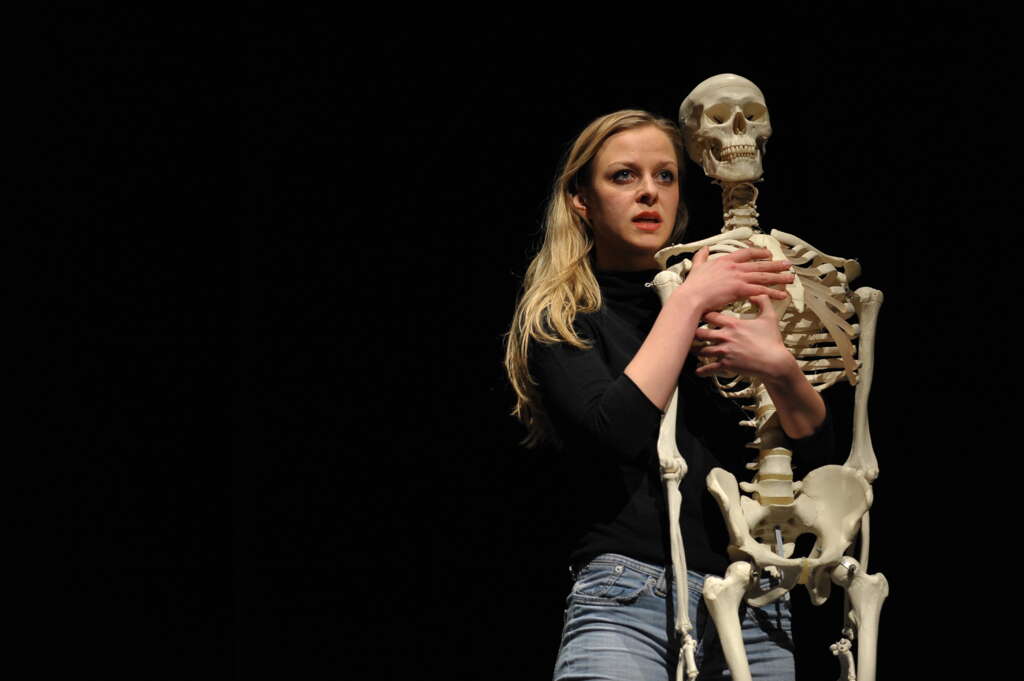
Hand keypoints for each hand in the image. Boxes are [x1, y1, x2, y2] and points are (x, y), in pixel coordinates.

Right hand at [678, 246, 792, 314]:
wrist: (691, 297)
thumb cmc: (693, 285)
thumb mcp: (697, 266)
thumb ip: (701, 257)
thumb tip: (704, 249)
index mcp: (725, 260)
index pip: (746, 253)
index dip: (759, 253)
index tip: (768, 254)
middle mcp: (735, 267)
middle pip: (760, 264)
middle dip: (775, 265)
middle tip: (787, 265)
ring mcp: (739, 277)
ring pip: (764, 276)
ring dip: (779, 277)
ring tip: (791, 278)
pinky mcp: (741, 289)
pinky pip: (761, 290)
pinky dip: (773, 292)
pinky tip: (782, 294)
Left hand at [694, 295, 796, 379]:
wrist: (775, 362)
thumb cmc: (773, 340)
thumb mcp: (770, 317)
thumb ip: (763, 302)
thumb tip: (755, 293)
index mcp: (733, 324)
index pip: (710, 316)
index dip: (703, 314)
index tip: (697, 314)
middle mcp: (726, 337)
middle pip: (701, 333)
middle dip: (695, 333)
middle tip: (689, 332)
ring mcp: (725, 352)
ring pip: (702, 350)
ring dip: (696, 350)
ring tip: (691, 350)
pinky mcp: (727, 365)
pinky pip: (710, 368)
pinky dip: (703, 370)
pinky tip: (698, 371)